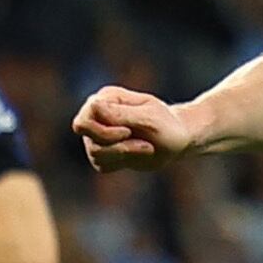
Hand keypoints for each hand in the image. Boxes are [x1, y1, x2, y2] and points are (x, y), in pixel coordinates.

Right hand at [73, 86, 198, 172]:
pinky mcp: (103, 152)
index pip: (87, 116)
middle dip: (115, 145)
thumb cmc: (166, 125)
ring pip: (94, 152)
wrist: (176, 141)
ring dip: (122, 155)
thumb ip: (120, 114)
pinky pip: (100, 164)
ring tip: (146, 148)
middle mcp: (97, 114)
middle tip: (143, 145)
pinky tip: (136, 154)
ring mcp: (98, 133)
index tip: (128, 132)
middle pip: (87, 135)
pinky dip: (119, 163)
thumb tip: (93, 106)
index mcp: (107, 98)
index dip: (104, 130)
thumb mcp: (148, 119)